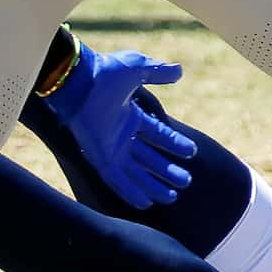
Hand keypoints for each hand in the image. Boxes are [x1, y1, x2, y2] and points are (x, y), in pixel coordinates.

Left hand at [44, 47, 197, 207]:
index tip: (192, 153)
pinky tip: (146, 203)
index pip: (157, 134)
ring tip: (172, 197)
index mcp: (130, 114)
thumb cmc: (106, 71)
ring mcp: (110, 146)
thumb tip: (179, 71)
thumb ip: (158, 72)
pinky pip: (116, 180)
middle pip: (149, 158)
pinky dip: (130, 192)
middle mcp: (121, 133)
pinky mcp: (99, 156)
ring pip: (135, 172)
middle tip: (185, 182)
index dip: (174, 144)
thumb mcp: (138, 68)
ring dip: (152, 185)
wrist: (79, 80)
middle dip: (166, 170)